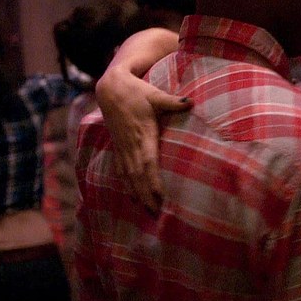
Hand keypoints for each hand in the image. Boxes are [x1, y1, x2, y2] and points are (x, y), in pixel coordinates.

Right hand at [96, 66, 191, 212]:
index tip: (160, 196)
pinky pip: (121, 169)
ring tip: (145, 209)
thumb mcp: (155, 93)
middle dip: (146, 194)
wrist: (110, 88)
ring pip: (129, 174)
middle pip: (138, 174)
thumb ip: (172, 101)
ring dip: (137, 193)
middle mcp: (131, 143)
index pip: (148, 162)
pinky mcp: (118, 145)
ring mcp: (123, 145)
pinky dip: (126, 183)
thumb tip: (190, 102)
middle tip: (155, 213)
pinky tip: (131, 196)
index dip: (153, 180)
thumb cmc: (137, 91)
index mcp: (143, 133)